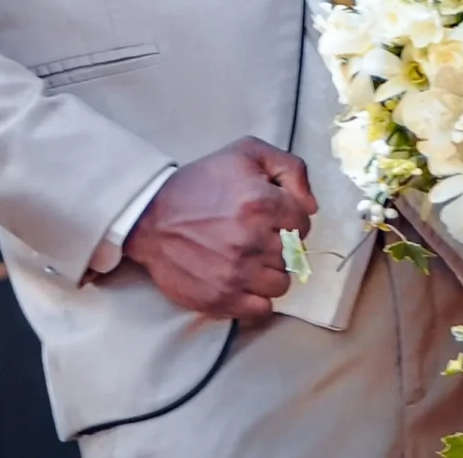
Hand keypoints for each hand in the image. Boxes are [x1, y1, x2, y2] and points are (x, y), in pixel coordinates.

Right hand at [121, 137, 316, 320]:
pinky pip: (263, 309)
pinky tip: (244, 281)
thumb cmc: (200, 184)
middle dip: (280, 243)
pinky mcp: (222, 299)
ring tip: (249, 258)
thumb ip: (290, 168)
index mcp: (261, 202)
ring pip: (282, 283)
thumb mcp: (246, 153)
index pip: (303, 221)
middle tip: (257, 235)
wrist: (150, 219)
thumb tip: (312, 205)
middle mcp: (252, 239)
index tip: (272, 216)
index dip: (290, 217)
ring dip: (270, 271)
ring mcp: (237, 273)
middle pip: (294, 253)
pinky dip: (258, 298)